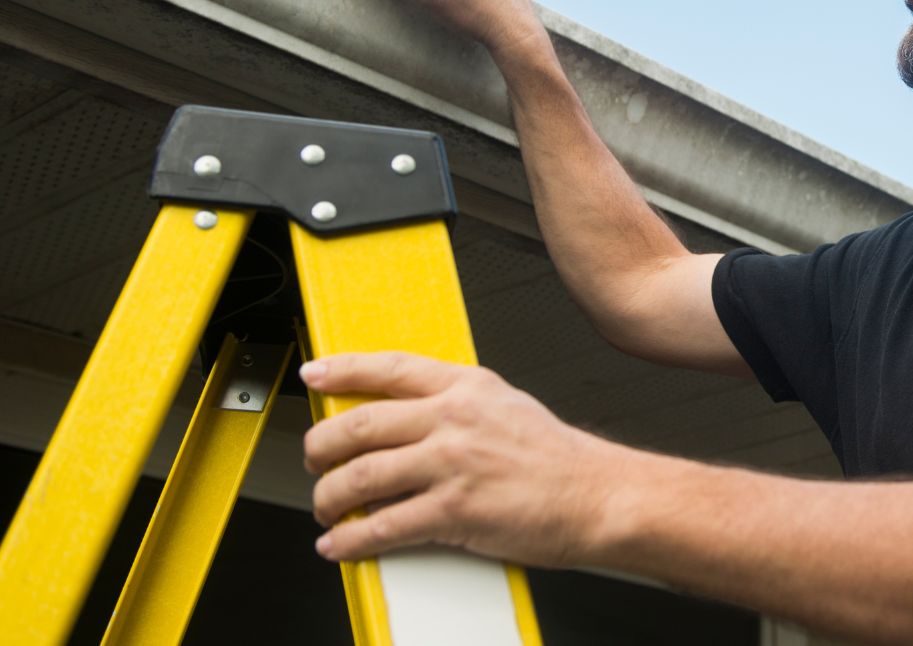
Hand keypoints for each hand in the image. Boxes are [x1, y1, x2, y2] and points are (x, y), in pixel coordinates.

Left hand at [300, 351, 627, 564]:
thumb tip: (409, 415)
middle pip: (359, 425)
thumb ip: (458, 404)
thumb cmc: (558, 458)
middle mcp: (455, 419)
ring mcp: (453, 464)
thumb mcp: (507, 406)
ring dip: (328, 499)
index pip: (389, 368)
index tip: (313, 374)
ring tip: (326, 510)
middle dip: (319, 447)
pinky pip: (382, 525)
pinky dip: (350, 540)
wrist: (599, 495)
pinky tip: (341, 545)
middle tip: (314, 462)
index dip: (342, 370)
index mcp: (467, 387)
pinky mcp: (455, 511)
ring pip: (359, 476)